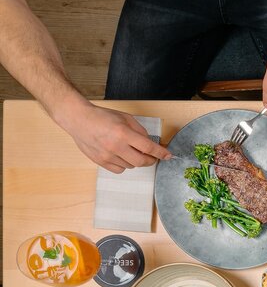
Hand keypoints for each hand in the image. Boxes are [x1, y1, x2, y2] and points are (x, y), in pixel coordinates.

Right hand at [55, 101, 170, 172]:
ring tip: (130, 150)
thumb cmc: (102, 116)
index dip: (161, 153)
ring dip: (136, 160)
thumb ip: (140, 131)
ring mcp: (107, 155)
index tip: (168, 156)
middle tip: (153, 157)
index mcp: (123, 133)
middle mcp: (115, 146)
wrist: (78, 119)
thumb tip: (151, 144)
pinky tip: (121, 156)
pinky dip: (124, 165)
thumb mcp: (125, 118)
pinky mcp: (100, 161)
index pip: (148, 147)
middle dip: (151, 160)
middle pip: (142, 161)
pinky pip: (119, 170)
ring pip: (131, 166)